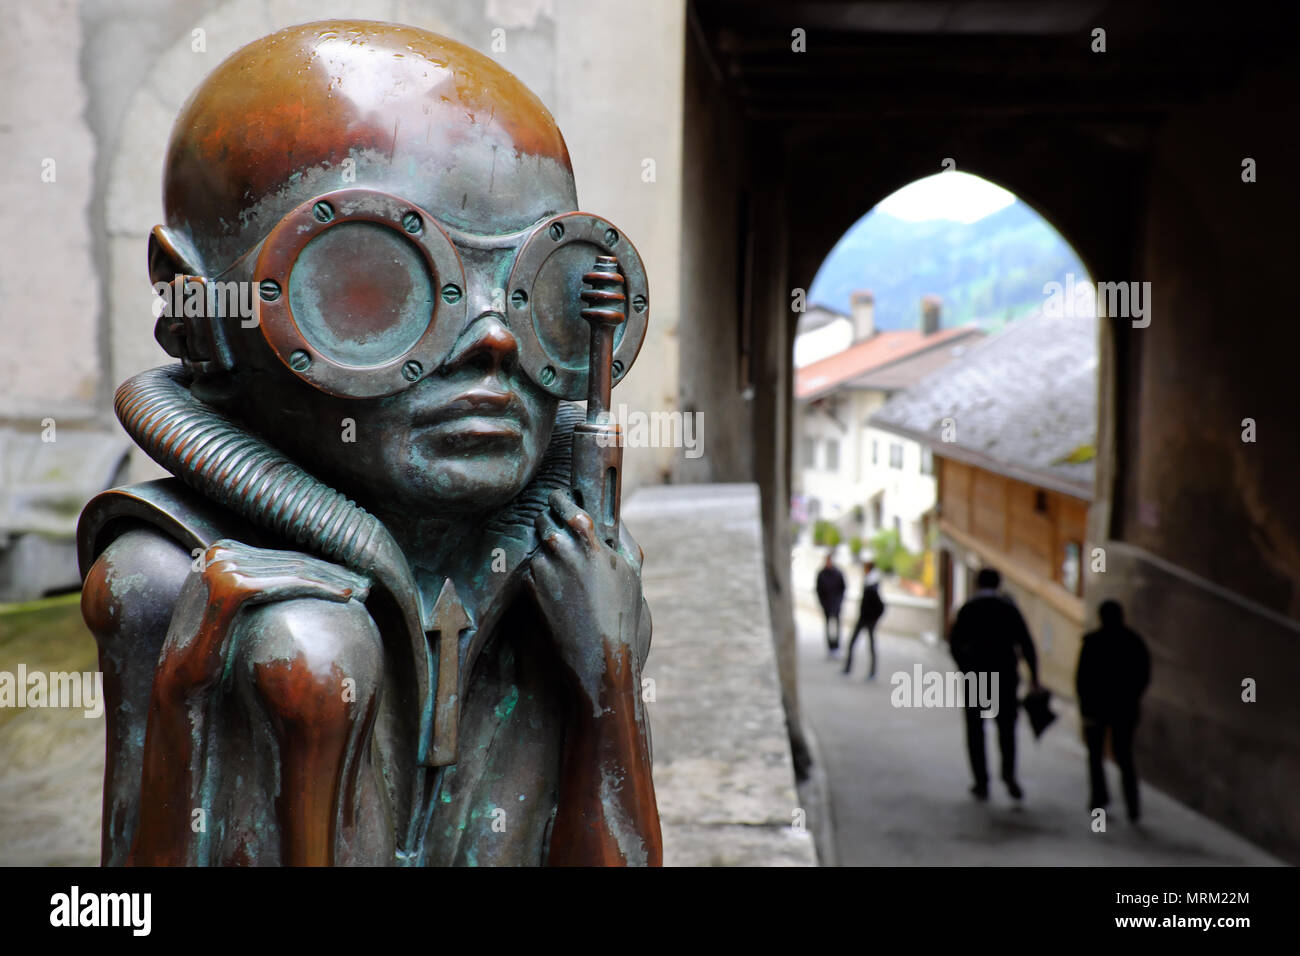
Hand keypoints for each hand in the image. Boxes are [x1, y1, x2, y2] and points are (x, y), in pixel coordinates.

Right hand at [161, 539, 370, 695]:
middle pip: (292, 560)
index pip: (283, 557)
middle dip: (334, 572)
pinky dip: (321, 588)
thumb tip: (306, 573)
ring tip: (363, 591)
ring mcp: (222, 566)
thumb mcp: (239, 611)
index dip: (322, 566)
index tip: (354, 577)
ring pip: (296, 570)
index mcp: (221, 551)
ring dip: (334, 580)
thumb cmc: (217, 650)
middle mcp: (220, 552)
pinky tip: (347, 596)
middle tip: (368, 584)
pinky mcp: (232, 586)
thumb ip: (261, 586)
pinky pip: (290, 584)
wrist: (183, 680)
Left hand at [524, 489, 643, 695]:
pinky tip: (553, 583)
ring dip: (543, 548)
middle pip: (544, 521)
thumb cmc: (621, 613)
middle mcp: (565, 553)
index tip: (559, 498)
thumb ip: (623, 539)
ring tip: (559, 563)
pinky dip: (537, 569)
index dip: (561, 500)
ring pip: (536, 545)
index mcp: (592, 544)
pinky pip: (529, 568)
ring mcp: (545, 571)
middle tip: (553, 525)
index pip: (568, 507)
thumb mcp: (632, 572)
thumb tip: (614, 517)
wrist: (598, 654)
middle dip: (547, 521)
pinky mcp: (532, 589)